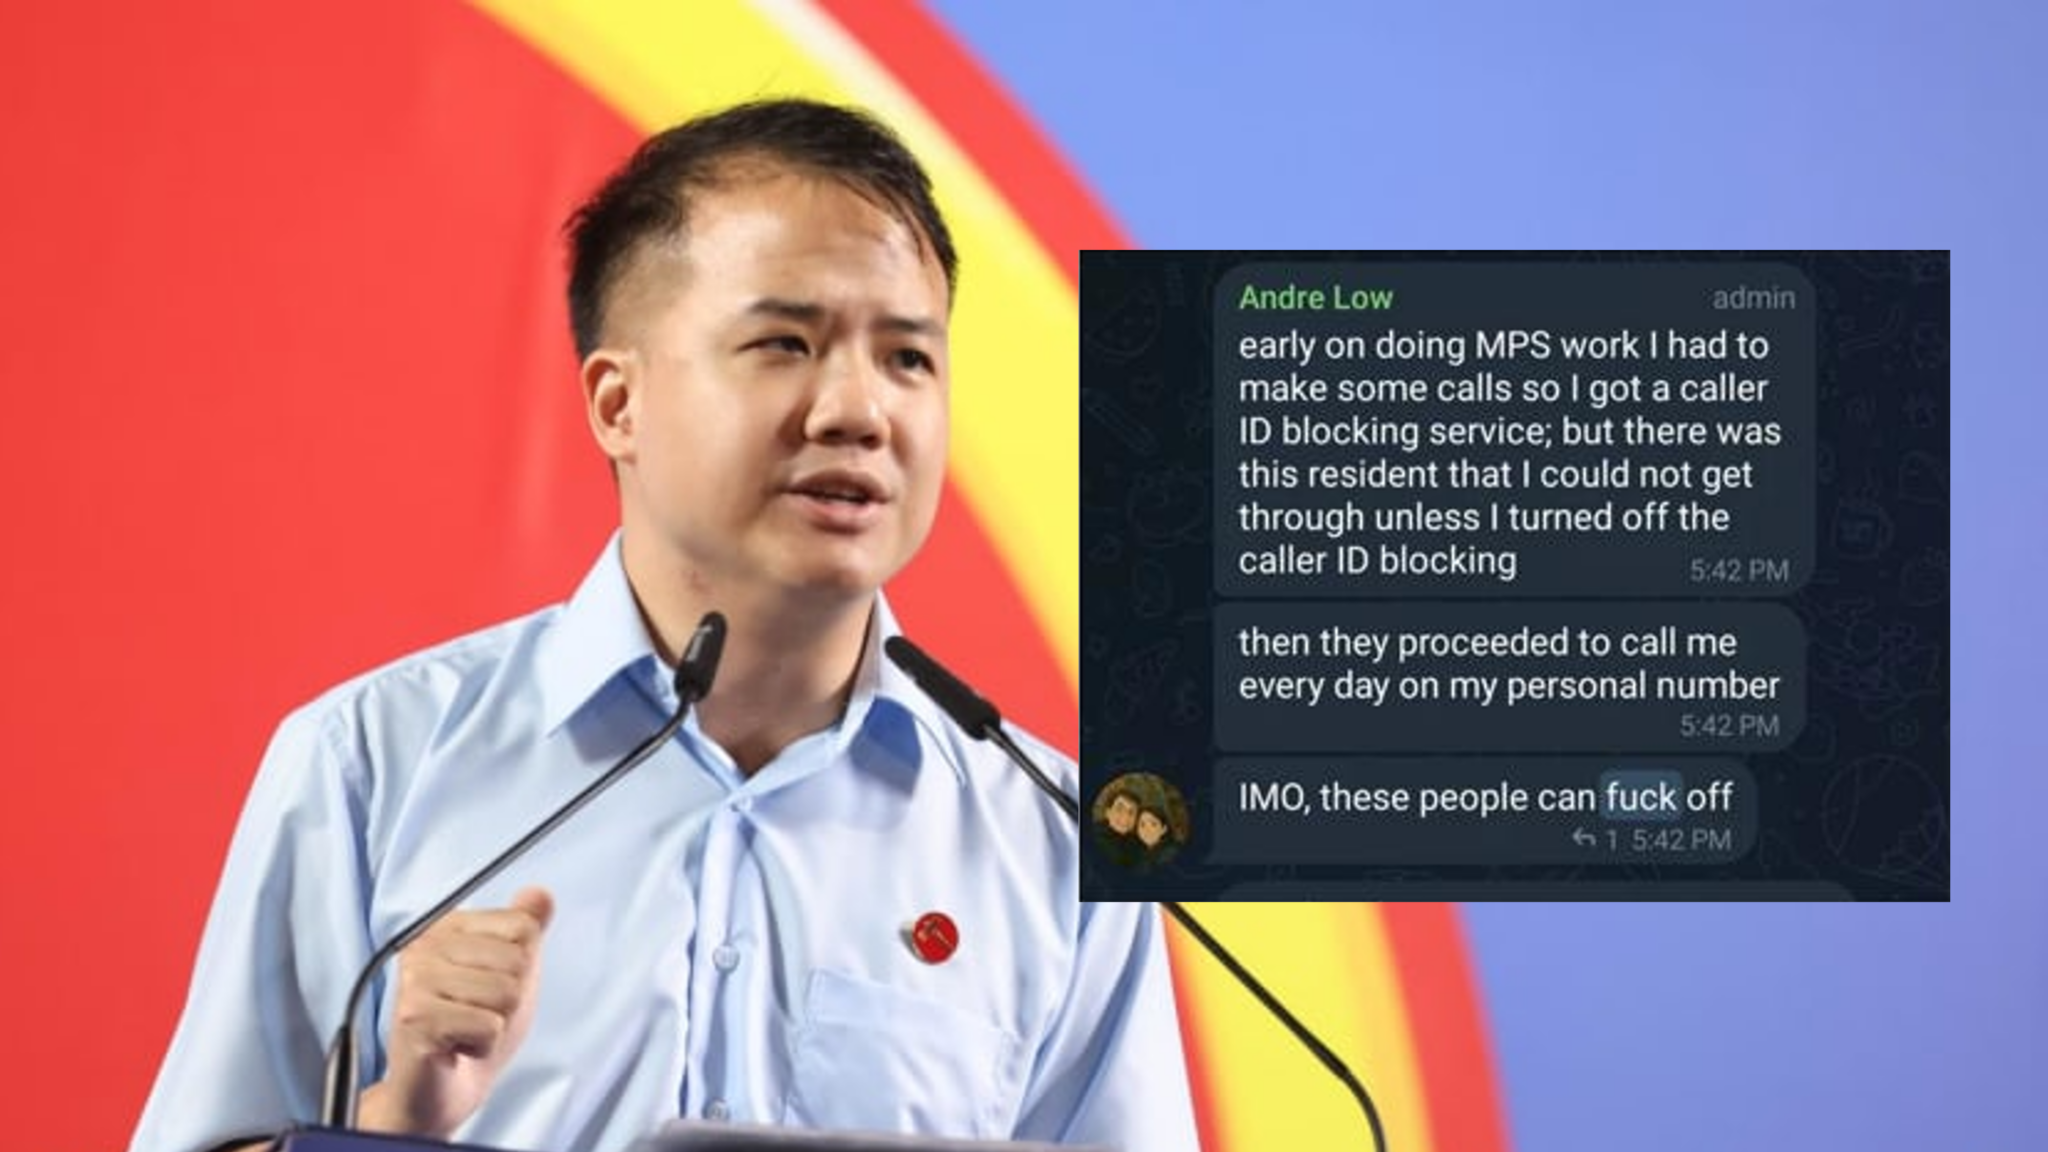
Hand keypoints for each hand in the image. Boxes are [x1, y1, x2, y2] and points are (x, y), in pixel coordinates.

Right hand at [357, 886, 553, 1138]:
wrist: (440, 1091)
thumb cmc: (474, 1030)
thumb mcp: (512, 974)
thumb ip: (526, 931)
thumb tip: (541, 894)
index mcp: (448, 926)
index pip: (523, 927)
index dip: (523, 969)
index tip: (491, 988)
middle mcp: (425, 945)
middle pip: (517, 961)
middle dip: (511, 1001)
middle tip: (477, 1016)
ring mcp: (416, 980)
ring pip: (506, 994)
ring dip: (496, 1025)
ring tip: (466, 1031)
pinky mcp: (416, 1017)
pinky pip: (489, 1026)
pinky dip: (483, 1046)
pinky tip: (456, 1048)